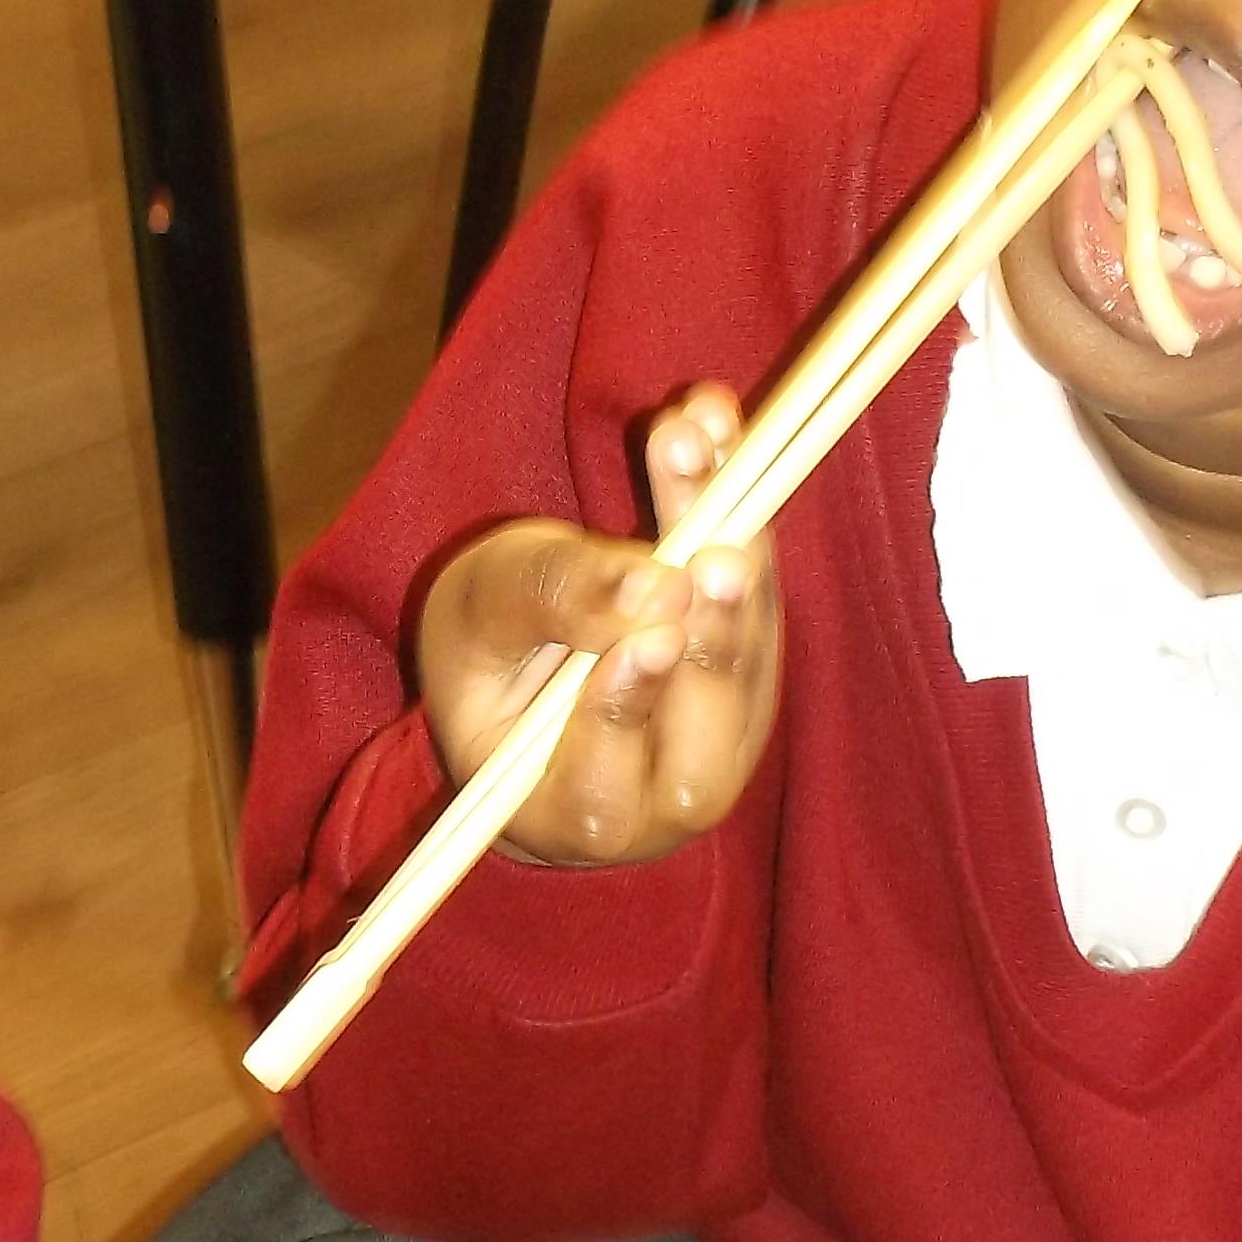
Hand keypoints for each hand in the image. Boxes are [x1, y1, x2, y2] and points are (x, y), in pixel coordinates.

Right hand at [413, 390, 780, 860]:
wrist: (530, 654)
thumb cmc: (484, 654)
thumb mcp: (480, 616)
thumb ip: (550, 599)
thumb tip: (652, 582)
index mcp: (566, 815)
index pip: (601, 791)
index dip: (623, 715)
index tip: (644, 638)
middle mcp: (660, 802)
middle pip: (705, 748)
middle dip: (712, 644)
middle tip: (711, 554)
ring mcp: (722, 739)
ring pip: (748, 663)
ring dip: (735, 551)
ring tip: (705, 448)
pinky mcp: (752, 668)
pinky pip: (761, 599)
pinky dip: (745, 510)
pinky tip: (715, 426)